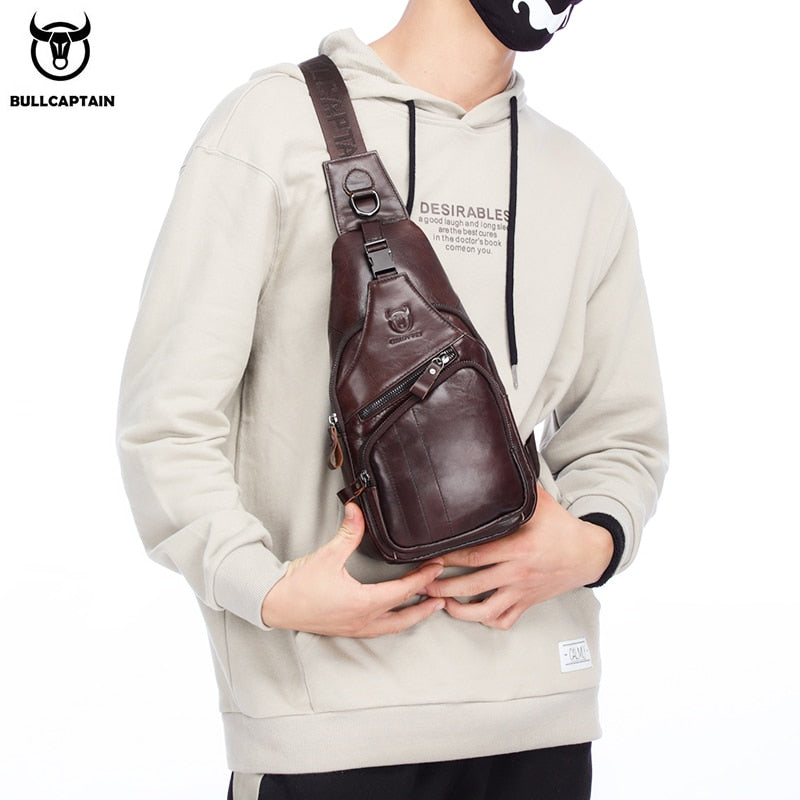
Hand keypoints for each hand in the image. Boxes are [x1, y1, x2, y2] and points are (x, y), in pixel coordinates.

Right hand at [261, 503, 444, 636]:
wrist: (273, 605)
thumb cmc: (298, 585)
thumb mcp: (327, 555)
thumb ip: (348, 532)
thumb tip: (357, 509)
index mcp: (362, 603)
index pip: (401, 591)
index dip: (422, 579)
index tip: (436, 568)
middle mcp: (362, 620)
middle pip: (403, 618)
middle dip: (424, 608)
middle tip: (442, 598)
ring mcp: (354, 628)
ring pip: (391, 628)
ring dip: (411, 618)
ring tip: (425, 609)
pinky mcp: (345, 629)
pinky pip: (378, 630)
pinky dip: (392, 623)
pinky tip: (393, 616)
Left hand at [423, 488, 612, 629]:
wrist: (589, 554)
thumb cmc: (561, 527)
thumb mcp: (540, 502)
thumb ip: (517, 486)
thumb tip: (499, 462)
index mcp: (517, 547)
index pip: (474, 555)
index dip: (447, 558)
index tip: (429, 555)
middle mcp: (517, 572)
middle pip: (471, 584)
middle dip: (441, 586)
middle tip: (422, 581)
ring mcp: (521, 591)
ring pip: (485, 610)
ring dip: (458, 609)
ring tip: (439, 601)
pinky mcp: (527, 603)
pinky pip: (504, 620)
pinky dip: (486, 621)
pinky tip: (471, 614)